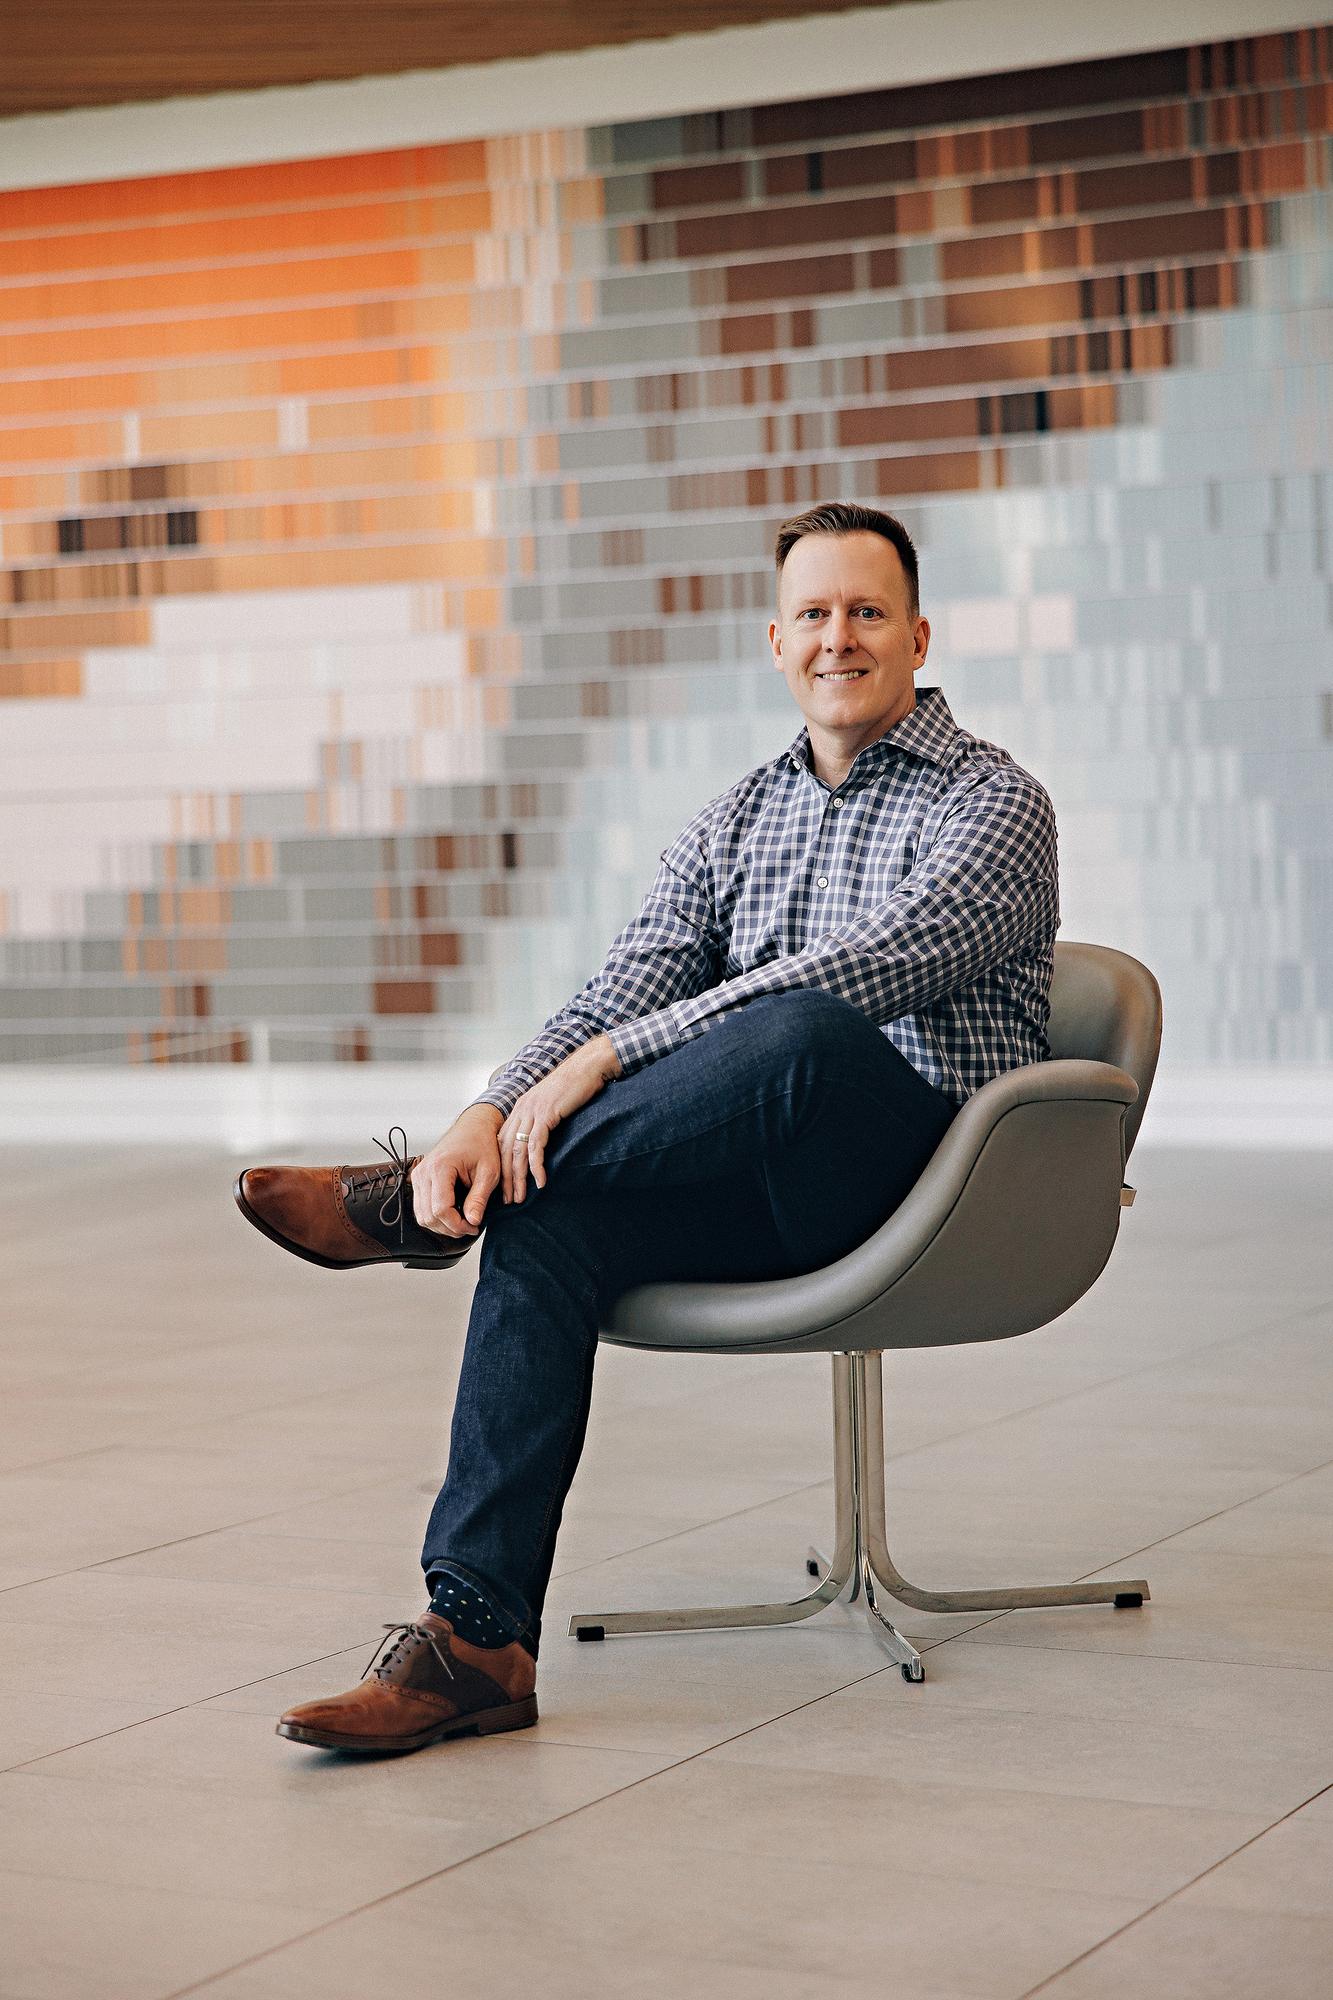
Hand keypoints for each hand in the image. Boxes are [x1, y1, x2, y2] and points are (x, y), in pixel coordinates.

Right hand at [410, 1103, 503, 1237]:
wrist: (473, 1127)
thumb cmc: (482, 1145)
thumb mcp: (489, 1172)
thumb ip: (479, 1198)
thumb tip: (472, 1221)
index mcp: (440, 1167)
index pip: (441, 1209)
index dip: (457, 1225)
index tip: (474, 1226)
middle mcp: (424, 1172)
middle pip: (428, 1216)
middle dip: (450, 1228)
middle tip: (471, 1226)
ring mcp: (419, 1176)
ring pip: (422, 1216)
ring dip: (442, 1225)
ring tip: (463, 1222)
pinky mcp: (420, 1179)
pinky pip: (421, 1207)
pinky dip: (436, 1216)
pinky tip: (453, 1214)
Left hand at [497, 1034, 622, 1205]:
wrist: (588, 1066)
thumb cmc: (575, 1085)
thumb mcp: (552, 1104)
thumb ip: (543, 1120)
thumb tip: (542, 1141)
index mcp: (520, 1109)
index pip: (502, 1144)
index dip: (501, 1167)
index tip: (504, 1188)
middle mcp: (521, 1110)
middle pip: (505, 1151)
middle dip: (506, 1179)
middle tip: (508, 1201)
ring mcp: (532, 1111)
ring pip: (517, 1151)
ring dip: (518, 1178)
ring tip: (521, 1197)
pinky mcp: (546, 1114)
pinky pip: (536, 1145)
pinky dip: (536, 1166)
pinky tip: (540, 1181)